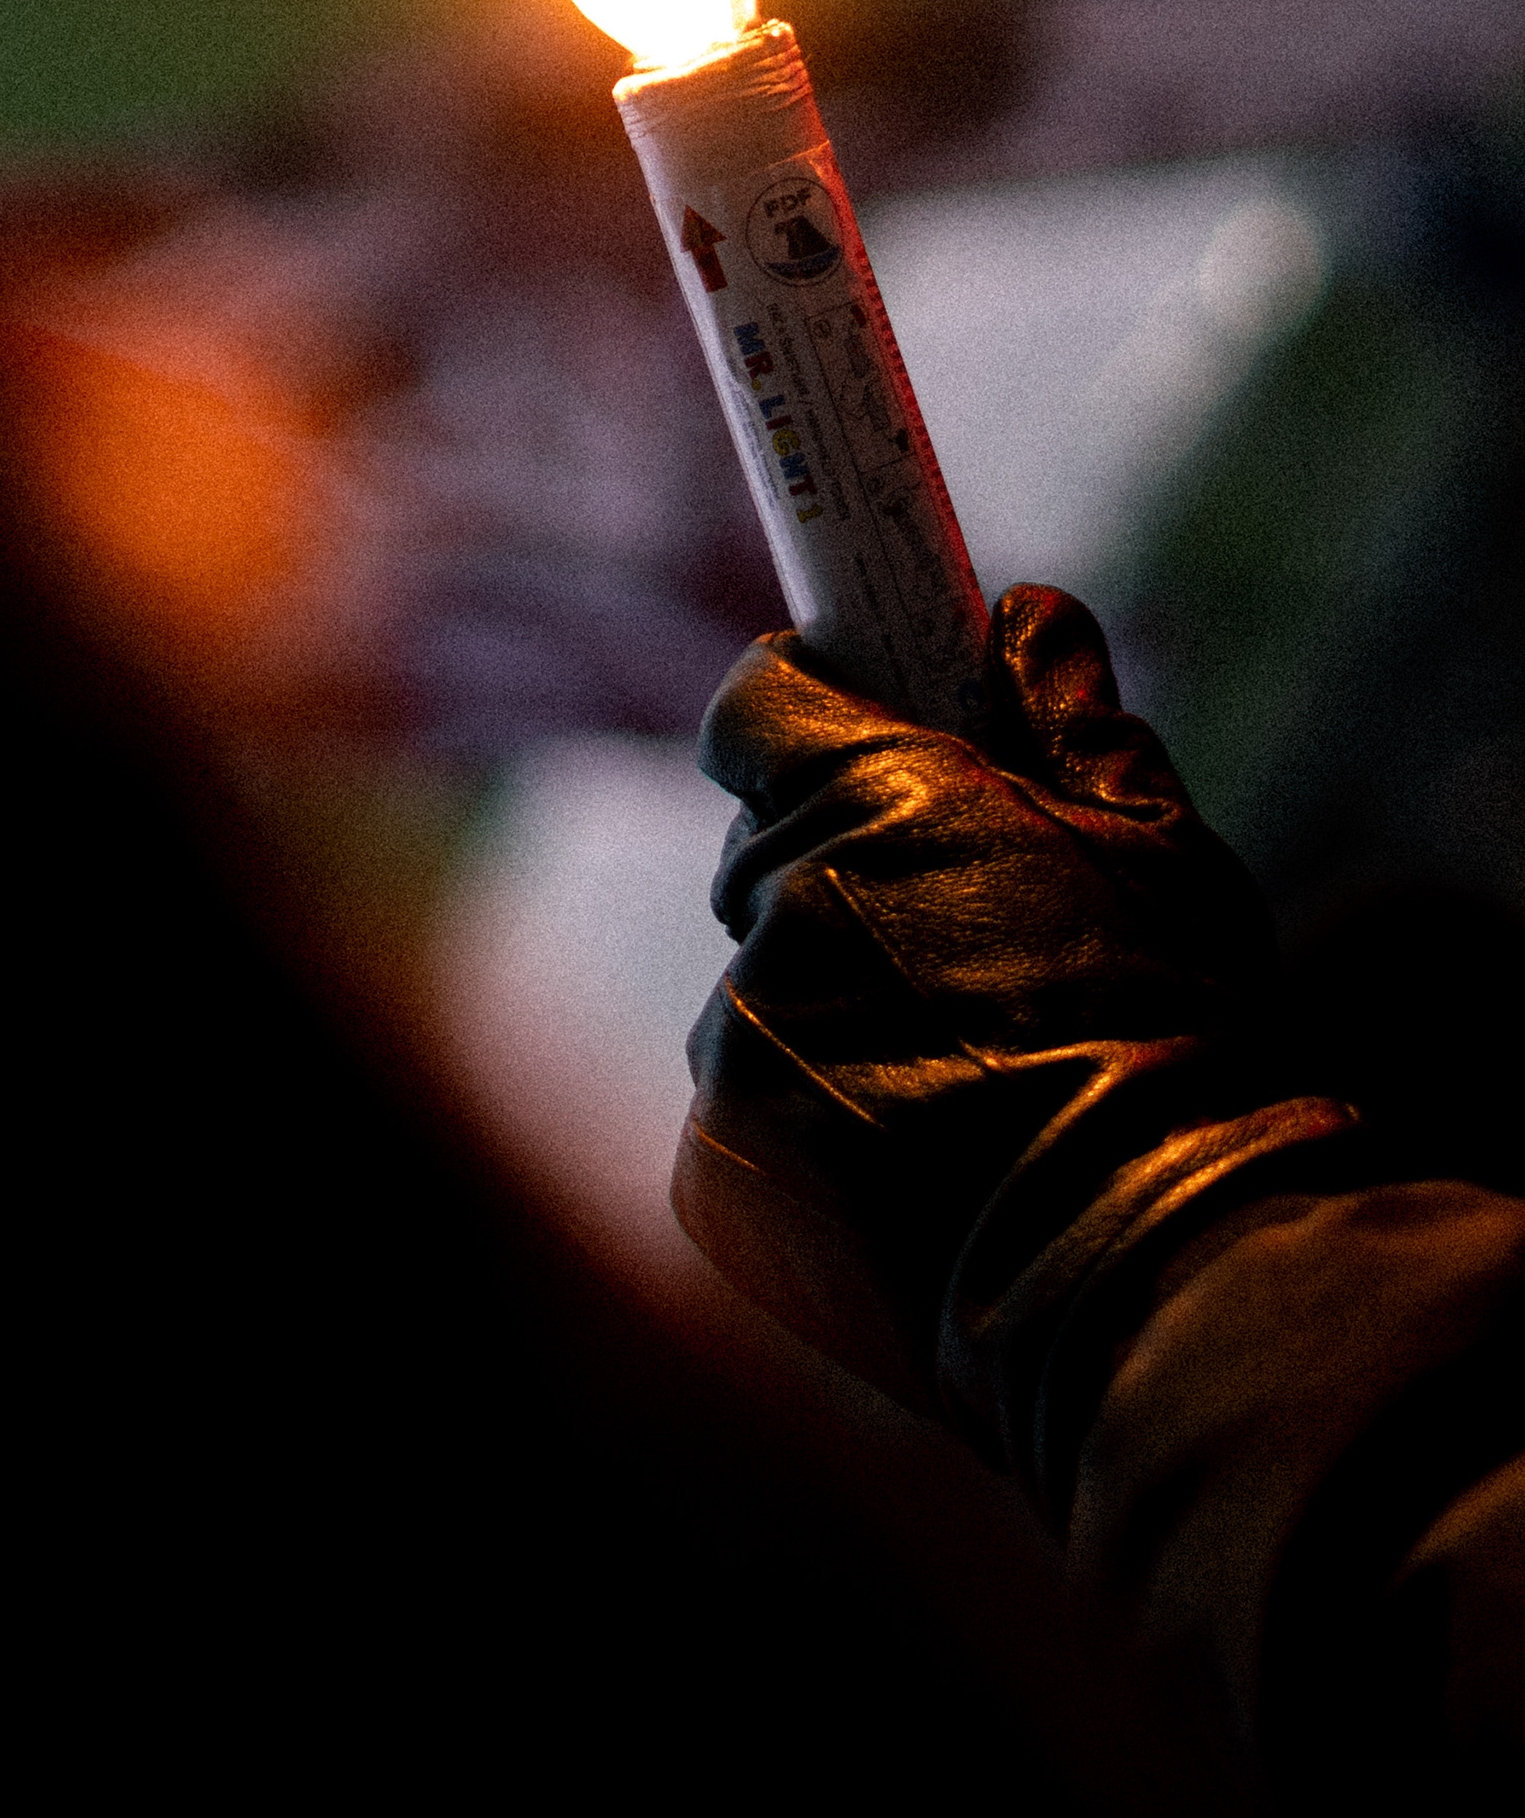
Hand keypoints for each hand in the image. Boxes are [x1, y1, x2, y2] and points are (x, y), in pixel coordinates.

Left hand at [676, 587, 1357, 1503]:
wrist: (1146, 1270)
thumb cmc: (1171, 1039)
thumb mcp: (1158, 848)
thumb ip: (1072, 719)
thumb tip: (1029, 616)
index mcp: (874, 801)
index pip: (759, 703)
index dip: (801, 700)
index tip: (847, 711)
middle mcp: (781, 910)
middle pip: (768, 846)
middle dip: (840, 861)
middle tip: (953, 919)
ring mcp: (738, 1047)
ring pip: (766, 982)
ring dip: (831, 998)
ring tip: (962, 1069)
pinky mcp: (715, 1169)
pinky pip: (751, 1105)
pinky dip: (812, 1118)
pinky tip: (916, 1157)